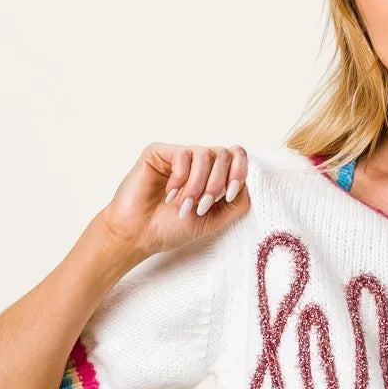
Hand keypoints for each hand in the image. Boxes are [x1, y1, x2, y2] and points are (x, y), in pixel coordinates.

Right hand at [99, 143, 250, 260]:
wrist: (139, 235)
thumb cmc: (172, 228)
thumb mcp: (213, 220)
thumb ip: (236, 204)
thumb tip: (248, 183)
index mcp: (212, 175)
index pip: (236, 157)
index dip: (239, 172)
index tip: (229, 196)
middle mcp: (197, 163)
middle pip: (224, 154)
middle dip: (217, 184)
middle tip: (202, 206)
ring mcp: (178, 156)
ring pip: (206, 154)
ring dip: (198, 185)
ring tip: (185, 205)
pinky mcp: (158, 152)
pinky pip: (183, 154)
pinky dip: (181, 178)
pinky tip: (169, 195)